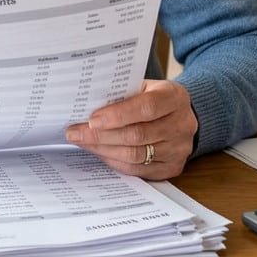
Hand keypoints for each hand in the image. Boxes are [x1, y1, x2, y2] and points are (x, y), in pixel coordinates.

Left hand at [63, 79, 196, 179]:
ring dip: (103, 149)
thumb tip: (84, 106)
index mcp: (175, 97)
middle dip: (100, 135)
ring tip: (82, 142)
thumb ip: (120, 94)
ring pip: (135, 155)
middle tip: (75, 133)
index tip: (91, 119)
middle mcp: (182, 124)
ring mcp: (179, 149)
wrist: (177, 114)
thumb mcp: (142, 86)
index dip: (117, 115)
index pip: (146, 107)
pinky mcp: (173, 167)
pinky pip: (138, 170)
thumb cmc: (152, 97)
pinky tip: (98, 152)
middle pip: (137, 135)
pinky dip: (114, 161)